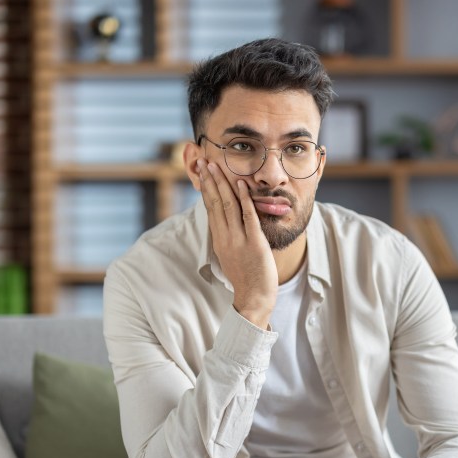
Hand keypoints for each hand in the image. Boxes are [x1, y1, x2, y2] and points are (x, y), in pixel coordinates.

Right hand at [197, 159, 276, 328]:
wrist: (254, 297)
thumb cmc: (246, 276)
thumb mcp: (232, 254)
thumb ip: (229, 236)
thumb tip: (228, 221)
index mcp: (219, 239)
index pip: (210, 208)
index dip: (206, 188)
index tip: (202, 172)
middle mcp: (225, 237)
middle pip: (215, 203)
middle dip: (210, 180)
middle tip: (205, 161)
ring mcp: (238, 240)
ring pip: (228, 206)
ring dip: (223, 184)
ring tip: (217, 166)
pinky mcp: (254, 243)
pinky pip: (247, 216)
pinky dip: (244, 199)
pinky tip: (241, 184)